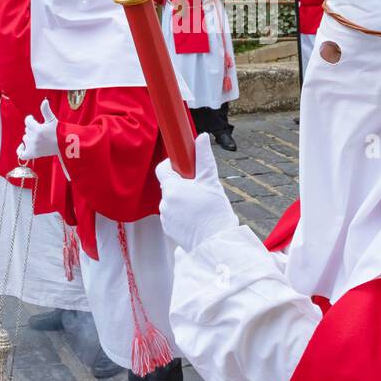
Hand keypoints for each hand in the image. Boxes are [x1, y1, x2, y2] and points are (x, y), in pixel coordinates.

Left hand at [19, 99, 59, 160]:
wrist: (64, 145)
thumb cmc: (58, 131)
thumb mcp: (52, 120)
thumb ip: (46, 110)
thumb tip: (44, 101)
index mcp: (38, 129)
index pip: (27, 121)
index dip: (30, 119)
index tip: (33, 119)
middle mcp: (34, 139)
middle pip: (27, 130)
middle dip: (32, 129)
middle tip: (41, 131)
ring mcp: (33, 147)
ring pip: (25, 139)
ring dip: (30, 137)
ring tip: (39, 138)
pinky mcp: (33, 154)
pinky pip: (22, 154)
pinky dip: (21, 150)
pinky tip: (23, 146)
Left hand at [155, 133, 238, 252]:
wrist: (217, 243)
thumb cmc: (215, 213)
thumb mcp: (211, 181)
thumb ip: (204, 158)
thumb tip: (202, 137)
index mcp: (172, 189)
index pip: (162, 169)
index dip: (172, 165)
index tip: (185, 167)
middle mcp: (164, 203)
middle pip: (170, 186)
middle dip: (182, 185)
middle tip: (200, 189)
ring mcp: (165, 218)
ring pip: (172, 202)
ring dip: (183, 200)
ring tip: (201, 206)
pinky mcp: (169, 231)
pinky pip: (173, 216)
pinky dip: (182, 215)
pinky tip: (197, 218)